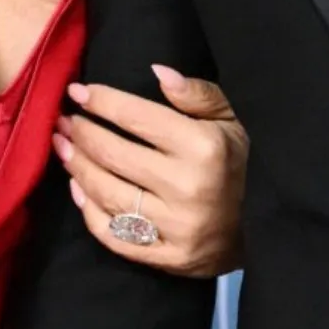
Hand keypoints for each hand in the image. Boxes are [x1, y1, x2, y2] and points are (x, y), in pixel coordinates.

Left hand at [56, 64, 246, 278]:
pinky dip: (89, 211)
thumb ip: (197, 94)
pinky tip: (78, 189)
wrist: (265, 228)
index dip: (101, 101)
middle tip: (63, 120)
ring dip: (76, 168)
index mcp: (202, 147)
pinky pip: (115, 236)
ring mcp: (175, 227)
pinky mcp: (168, 258)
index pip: (137, 117)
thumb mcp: (233, 119)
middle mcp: (186, 187)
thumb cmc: (242, 163)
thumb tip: (158, 71)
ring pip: (107, 194)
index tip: (77, 91)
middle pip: (113, 155)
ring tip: (63, 147)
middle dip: (81, 133)